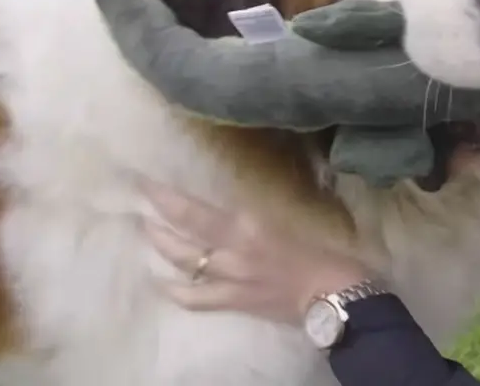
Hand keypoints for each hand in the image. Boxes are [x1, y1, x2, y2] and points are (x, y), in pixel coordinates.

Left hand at [137, 177, 369, 325]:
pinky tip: (160, 282)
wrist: (336, 295)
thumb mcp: (292, 218)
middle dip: (159, 210)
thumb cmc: (325, 250)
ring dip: (161, 244)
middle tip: (142, 196)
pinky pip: (194, 297)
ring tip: (147, 230)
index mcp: (249, 222)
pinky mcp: (233, 300)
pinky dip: (174, 290)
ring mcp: (229, 275)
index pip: (197, 205)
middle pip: (184, 226)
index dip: (167, 194)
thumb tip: (242, 197)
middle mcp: (232, 247)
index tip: (148, 179)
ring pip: (183, 259)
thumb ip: (263, 210)